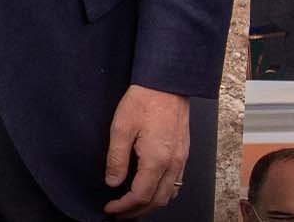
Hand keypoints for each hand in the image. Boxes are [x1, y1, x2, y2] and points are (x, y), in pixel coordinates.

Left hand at [104, 85, 189, 217]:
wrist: (167, 83)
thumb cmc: (144, 101)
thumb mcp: (121, 127)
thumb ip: (116, 158)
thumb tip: (112, 182)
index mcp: (156, 159)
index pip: (140, 195)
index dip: (123, 206)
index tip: (109, 207)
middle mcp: (173, 163)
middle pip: (157, 201)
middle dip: (137, 211)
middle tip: (119, 213)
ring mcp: (181, 159)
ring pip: (169, 194)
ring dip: (151, 204)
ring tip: (133, 205)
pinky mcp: (183, 152)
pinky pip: (176, 182)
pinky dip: (162, 192)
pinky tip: (150, 188)